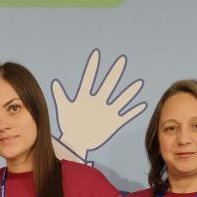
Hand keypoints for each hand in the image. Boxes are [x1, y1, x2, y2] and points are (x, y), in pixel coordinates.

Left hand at [51, 49, 146, 163]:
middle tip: (121, 60)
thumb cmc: (68, 126)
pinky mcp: (113, 122)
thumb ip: (60, 96)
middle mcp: (97, 102)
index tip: (96, 54)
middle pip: (108, 85)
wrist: (76, 142)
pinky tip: (141, 105)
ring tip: (138, 83)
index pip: (89, 79)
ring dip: (129, 92)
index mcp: (85, 98)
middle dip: (114, 73)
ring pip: (120, 99)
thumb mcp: (64, 110)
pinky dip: (133, 111)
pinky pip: (125, 116)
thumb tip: (55, 83)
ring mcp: (106, 112)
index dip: (92, 67)